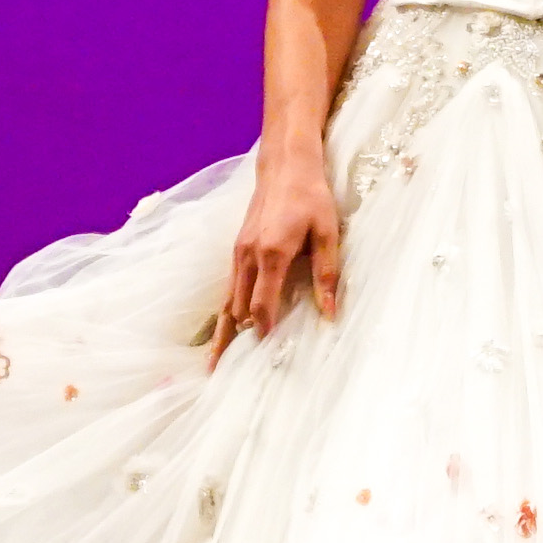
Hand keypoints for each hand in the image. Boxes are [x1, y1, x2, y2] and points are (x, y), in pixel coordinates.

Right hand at [219, 148, 343, 351]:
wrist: (285, 166)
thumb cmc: (311, 197)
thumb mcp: (327, 233)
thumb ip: (326, 275)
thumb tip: (330, 314)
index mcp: (272, 252)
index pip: (262, 302)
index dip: (263, 329)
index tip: (264, 353)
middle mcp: (249, 256)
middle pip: (237, 308)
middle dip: (235, 340)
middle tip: (231, 375)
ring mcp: (238, 253)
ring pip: (226, 300)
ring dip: (221, 331)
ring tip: (212, 363)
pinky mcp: (236, 249)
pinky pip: (227, 288)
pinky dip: (223, 312)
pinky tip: (223, 329)